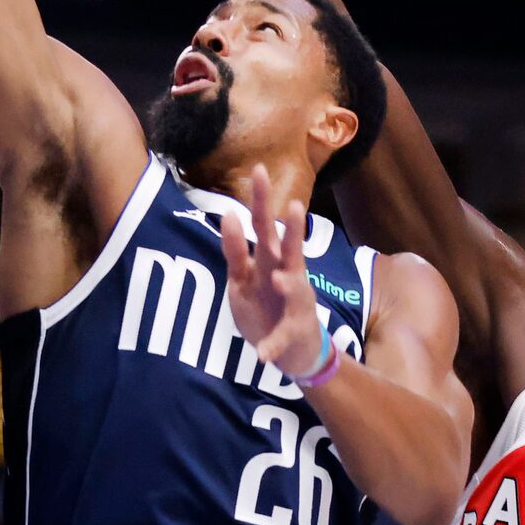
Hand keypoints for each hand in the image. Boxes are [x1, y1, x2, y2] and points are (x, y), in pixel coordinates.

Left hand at [220, 165, 331, 381]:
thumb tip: (227, 213)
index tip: (259, 169)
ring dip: (289, 285)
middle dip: (291, 229)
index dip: (261, 199)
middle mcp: (288, 275)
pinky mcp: (294, 332)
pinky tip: (263, 355)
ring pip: (296, 290)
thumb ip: (235, 249)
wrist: (294, 350)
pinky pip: (283, 338)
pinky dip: (272, 346)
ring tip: (279, 280)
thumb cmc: (267, 306)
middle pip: (289, 248)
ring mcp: (295, 304)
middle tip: (294, 206)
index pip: (264, 224)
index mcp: (271, 260)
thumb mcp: (243, 277)